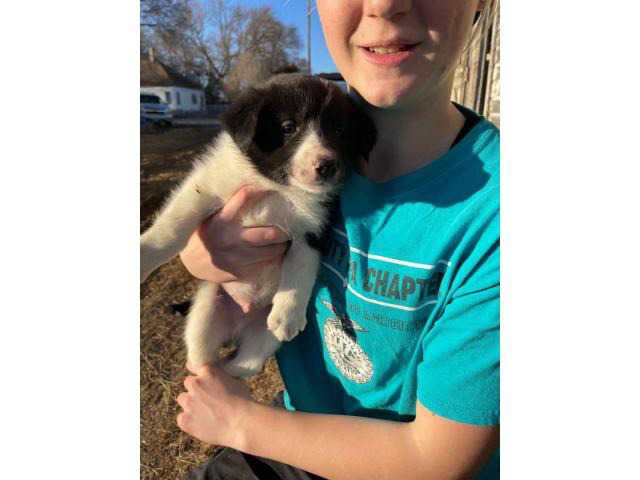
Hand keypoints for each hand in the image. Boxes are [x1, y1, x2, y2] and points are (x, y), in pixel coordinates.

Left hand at [176, 363, 253, 448]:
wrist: (241, 424)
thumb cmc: (243, 402)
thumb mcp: (235, 380)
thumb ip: (221, 375)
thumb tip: (218, 376)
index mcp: (207, 372)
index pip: (192, 365)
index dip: (196, 372)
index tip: (199, 377)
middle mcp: (195, 384)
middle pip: (188, 383)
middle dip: (195, 389)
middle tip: (207, 398)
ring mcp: (188, 402)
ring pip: (183, 400)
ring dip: (190, 403)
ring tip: (204, 412)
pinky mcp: (185, 420)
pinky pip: (181, 418)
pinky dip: (189, 420)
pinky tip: (202, 423)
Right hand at [179, 185, 289, 304]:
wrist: (192, 261)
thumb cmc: (207, 232)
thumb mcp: (212, 216)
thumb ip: (230, 207)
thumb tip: (254, 186)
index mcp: (221, 221)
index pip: (243, 198)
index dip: (260, 191)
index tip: (271, 189)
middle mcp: (229, 240)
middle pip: (268, 234)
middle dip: (283, 229)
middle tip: (289, 224)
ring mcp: (236, 258)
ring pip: (272, 251)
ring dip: (283, 244)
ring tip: (287, 239)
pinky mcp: (241, 272)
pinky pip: (267, 264)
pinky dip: (276, 257)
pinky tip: (278, 252)